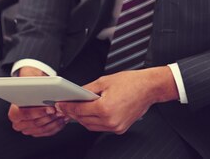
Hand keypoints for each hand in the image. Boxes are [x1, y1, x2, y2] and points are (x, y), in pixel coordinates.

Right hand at [7, 66, 69, 136]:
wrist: (31, 89)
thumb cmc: (30, 85)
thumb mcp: (30, 81)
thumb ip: (33, 84)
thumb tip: (42, 84)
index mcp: (13, 112)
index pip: (24, 114)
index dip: (39, 111)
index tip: (50, 108)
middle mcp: (18, 123)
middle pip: (35, 123)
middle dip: (49, 117)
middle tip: (60, 110)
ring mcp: (27, 129)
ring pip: (43, 129)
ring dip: (55, 121)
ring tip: (63, 113)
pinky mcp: (37, 132)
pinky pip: (48, 132)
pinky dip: (57, 126)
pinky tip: (62, 118)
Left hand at [56, 67, 177, 133]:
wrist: (149, 88)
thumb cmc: (131, 82)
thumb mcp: (105, 81)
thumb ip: (88, 89)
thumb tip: (77, 93)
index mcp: (105, 108)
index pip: (80, 110)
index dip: (68, 107)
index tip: (61, 104)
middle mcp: (110, 120)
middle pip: (84, 120)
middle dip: (73, 113)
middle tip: (66, 106)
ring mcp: (116, 127)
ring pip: (91, 126)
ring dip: (83, 118)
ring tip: (77, 109)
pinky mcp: (120, 129)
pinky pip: (101, 127)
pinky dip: (94, 121)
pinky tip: (91, 112)